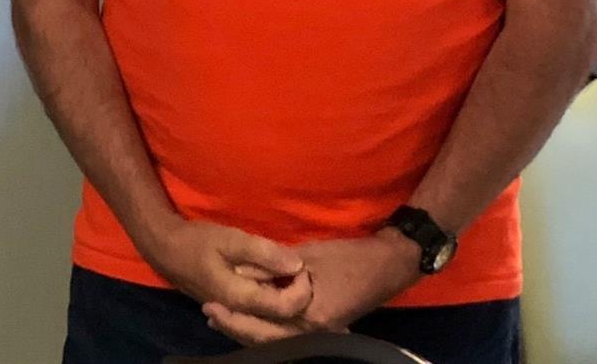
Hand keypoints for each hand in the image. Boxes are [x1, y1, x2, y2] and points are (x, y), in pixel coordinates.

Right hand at [142, 219, 312, 333]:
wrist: (164, 249)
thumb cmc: (196, 242)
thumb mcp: (230, 239)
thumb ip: (263, 252)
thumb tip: (297, 265)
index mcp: (241, 298)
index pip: (287, 306)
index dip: (302, 288)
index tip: (301, 266)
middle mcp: (240, 313)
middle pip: (282, 318)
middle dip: (296, 294)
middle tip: (295, 269)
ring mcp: (235, 314)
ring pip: (272, 318)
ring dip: (284, 298)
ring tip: (284, 274)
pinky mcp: (231, 309)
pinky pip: (259, 314)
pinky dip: (271, 301)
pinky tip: (270, 283)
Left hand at [203, 231, 418, 343]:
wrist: (387, 265)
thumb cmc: (349, 257)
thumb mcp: (305, 256)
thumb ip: (270, 267)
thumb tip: (237, 272)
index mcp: (311, 318)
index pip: (264, 327)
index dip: (235, 318)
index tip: (211, 306)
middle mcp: (314, 333)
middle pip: (267, 340)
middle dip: (236, 328)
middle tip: (209, 314)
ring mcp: (320, 334)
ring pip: (276, 341)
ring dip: (247, 330)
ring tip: (219, 319)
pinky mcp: (322, 328)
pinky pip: (288, 334)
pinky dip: (266, 328)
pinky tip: (246, 319)